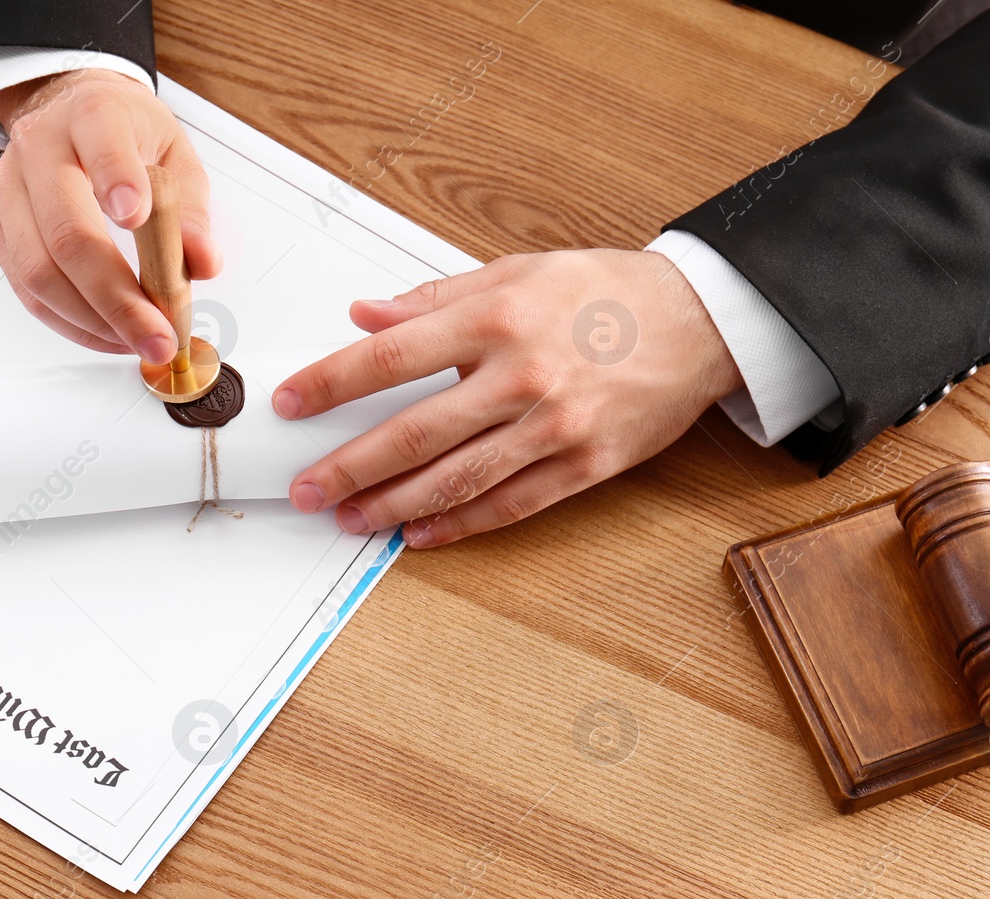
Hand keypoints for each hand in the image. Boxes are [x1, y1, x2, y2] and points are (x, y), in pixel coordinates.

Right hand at [0, 68, 220, 360]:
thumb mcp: (174, 152)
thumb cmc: (126, 132)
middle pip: (66, 232)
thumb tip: (203, 262)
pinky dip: (73, 324)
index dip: (116, 179)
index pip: (100, 141)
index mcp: (92, 114)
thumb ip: (190, 208)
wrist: (69, 110)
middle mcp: (40, 148)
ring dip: (94, 320)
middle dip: (116, 297)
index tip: (136, 218)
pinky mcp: (2, 231)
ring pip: (39, 271)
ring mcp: (12, 191)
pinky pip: (29, 291)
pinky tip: (110, 333)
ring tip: (140, 339)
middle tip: (158, 332)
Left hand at [273, 250, 742, 546]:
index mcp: (497, 318)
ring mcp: (554, 427)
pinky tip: (420, 535)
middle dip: (349, 465)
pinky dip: (460, 525)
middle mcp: (522, 376)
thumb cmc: (606, 293)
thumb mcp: (517, 272)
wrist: (698, 321)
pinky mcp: (584, 466)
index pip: (390, 356)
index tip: (292, 403)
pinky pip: (510, 504)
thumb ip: (436, 297)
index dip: (332, 384)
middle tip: (307, 487)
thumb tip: (367, 314)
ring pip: (457, 479)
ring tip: (350, 518)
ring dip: (393, 505)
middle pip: (414, 431)